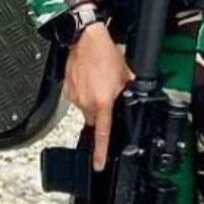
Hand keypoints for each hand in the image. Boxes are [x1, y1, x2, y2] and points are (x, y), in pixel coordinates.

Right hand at [63, 21, 132, 170]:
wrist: (85, 39)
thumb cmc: (105, 53)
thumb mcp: (125, 73)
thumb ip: (129, 90)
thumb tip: (135, 97)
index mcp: (103, 101)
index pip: (102, 133)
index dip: (100, 151)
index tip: (98, 164)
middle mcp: (88, 102)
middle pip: (94, 120)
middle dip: (101, 113)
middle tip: (105, 96)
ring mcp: (76, 97)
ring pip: (85, 109)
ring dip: (92, 101)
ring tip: (97, 82)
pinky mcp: (68, 90)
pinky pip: (77, 99)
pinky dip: (83, 93)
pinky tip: (88, 80)